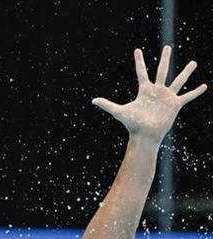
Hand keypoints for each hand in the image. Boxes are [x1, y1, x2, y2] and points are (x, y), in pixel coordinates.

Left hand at [92, 46, 206, 144]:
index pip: (141, 72)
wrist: (146, 135)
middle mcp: (156, 91)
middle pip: (162, 71)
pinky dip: (195, 92)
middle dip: (165, 59)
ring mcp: (167, 97)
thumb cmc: (132, 124)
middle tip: (167, 47)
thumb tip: (92, 100)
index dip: (139, 61)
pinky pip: (187, 96)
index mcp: (144, 90)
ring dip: (186, 72)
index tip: (137, 50)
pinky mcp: (175, 104)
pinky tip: (204, 86)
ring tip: (193, 62)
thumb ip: (107, 105)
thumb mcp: (120, 112)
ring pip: (178, 80)